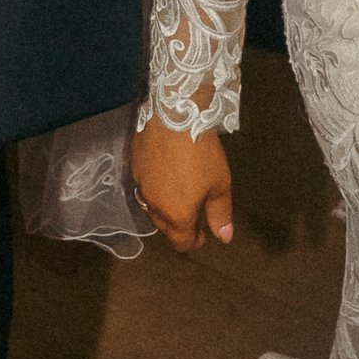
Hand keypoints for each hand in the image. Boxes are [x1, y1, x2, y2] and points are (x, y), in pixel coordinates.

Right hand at [132, 114, 233, 251]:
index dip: (193, 242)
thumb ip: (220, 213)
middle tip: (194, 217)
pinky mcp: (134, 168)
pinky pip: (144, 188)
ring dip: (166, 209)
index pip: (181, 242)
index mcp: (177, 216)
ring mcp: (141, 187)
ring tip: (179, 198)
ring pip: (152, 208)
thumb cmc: (201, 153)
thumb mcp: (219, 184)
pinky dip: (156, 189)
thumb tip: (224, 238)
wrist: (172, 116)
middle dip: (179, 227)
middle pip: (165, 228)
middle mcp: (155, 207)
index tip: (203, 235)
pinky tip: (165, 177)